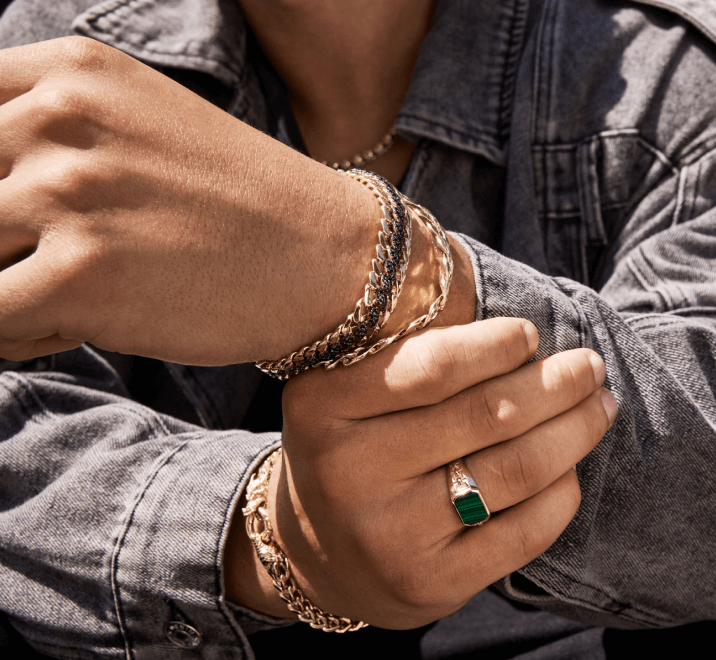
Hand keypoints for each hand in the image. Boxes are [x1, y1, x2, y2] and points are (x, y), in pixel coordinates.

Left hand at [0, 38, 380, 363]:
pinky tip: (80, 322)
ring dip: (8, 286)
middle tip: (56, 258)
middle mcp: (60, 119)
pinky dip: (21, 330)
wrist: (322, 255)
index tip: (20, 216)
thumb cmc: (241, 203)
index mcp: (72, 72)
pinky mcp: (81, 273)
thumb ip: (48, 140)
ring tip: (74, 291)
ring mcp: (67, 194)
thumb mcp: (140, 129)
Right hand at [226, 318, 616, 627]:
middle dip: (556, 385)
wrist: (318, 548)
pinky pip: (523, 533)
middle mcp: (350, 471)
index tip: (532, 334)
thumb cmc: (347, 448)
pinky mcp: (430, 583)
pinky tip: (571, 468)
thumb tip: (517, 337)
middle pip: (484, 416)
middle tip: (590, 365)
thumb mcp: (347, 389)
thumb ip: (409, 356)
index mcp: (324, 405)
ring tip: (600, 406)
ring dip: (574, 431)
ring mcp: (390, 534)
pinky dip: (561, 494)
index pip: (432, 366)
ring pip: (513, 470)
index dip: (496, 346)